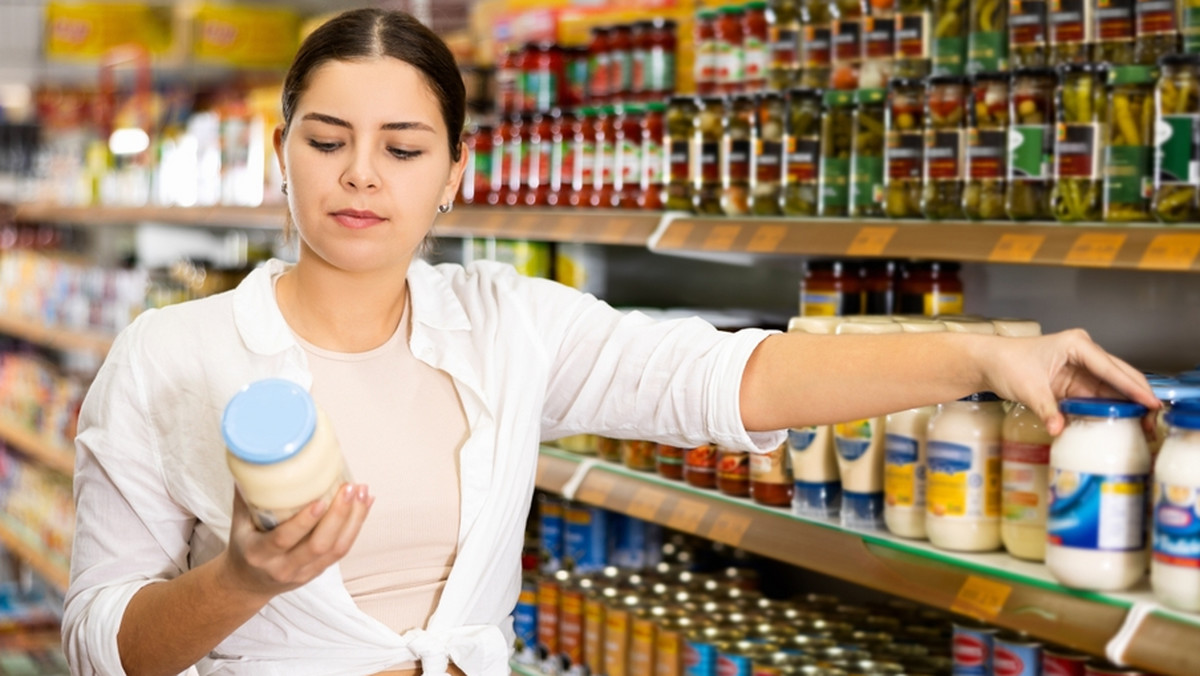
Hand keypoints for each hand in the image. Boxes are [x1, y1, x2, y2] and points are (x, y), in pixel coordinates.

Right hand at [218, 483, 372, 598]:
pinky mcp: (319, 572)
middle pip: (318, 545)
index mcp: (259, 554)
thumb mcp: (238, 524)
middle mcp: (283, 566)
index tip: (320, 500)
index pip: (284, 539)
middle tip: (350, 488)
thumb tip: (252, 458)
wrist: (247, 584)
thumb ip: (246, 495)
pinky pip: (342, 550)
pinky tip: (365, 504)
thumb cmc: (244, 546)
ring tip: (363, 493)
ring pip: (336, 549)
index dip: (304, 522)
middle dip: (338, 516)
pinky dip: (356, 526)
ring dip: (354, 519)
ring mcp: (304, 572)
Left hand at [980, 329, 1159, 435]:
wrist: (988, 362)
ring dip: (1126, 405)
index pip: (1110, 368)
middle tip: (1153, 419)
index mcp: (1076, 345)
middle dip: (1137, 397)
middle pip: (1119, 376)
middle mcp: (1083, 353)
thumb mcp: (1027, 388)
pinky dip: (1109, 408)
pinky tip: (1122, 422)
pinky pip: (1097, 396)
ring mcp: (1081, 367)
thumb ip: (1046, 409)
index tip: (1151, 403)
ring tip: (1144, 425)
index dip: (1132, 387)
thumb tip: (1058, 429)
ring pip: (1111, 388)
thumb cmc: (1005, 363)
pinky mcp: (1075, 381)